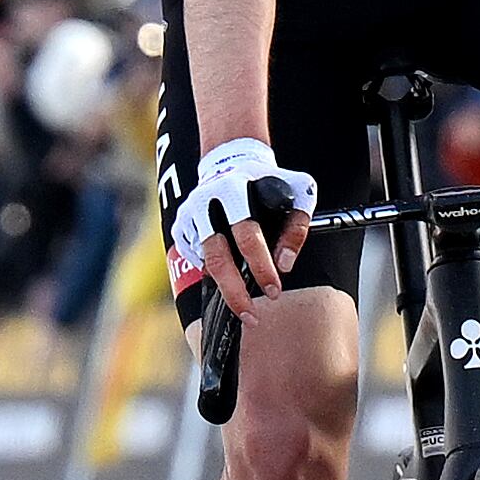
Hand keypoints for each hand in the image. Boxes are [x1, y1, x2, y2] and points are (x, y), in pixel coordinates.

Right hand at [172, 138, 314, 319]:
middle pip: (218, 258)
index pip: (247, 234)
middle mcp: (206, 203)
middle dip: (235, 293)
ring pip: (206, 263)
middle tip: (252, 316)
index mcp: (234, 189)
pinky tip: (231, 283)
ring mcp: (189, 216)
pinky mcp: (181, 227)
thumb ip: (297, 226)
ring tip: (245, 310)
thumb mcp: (298, 191)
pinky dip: (214, 276)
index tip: (274, 290)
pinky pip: (197, 260)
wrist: (232, 163)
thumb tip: (284, 264)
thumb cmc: (270, 182)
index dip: (261, 266)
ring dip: (225, 291)